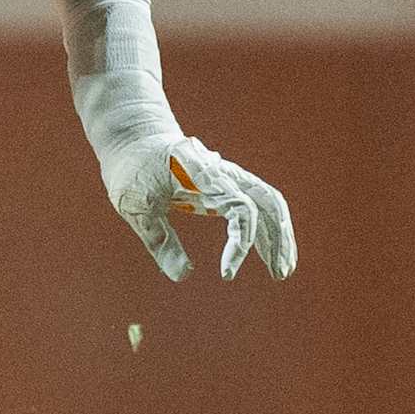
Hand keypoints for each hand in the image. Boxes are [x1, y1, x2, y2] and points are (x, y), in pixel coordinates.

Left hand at [105, 131, 296, 283]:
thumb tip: (183, 276)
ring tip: (282, 271)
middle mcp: (222, 172)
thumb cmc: (132, 169)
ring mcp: (227, 176)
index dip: (241, 243)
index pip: (241, 209)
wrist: (134, 137)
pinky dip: (264, 227)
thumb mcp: (136, 206)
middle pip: (267, 201)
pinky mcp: (224, 183)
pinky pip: (256, 203)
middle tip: (281, 275)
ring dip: (278, 235)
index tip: (226, 275)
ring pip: (268, 201)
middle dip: (278, 239)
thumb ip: (159, 241)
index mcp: (203, 174)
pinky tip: (267, 253)